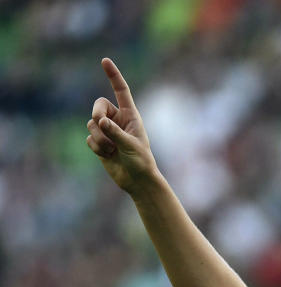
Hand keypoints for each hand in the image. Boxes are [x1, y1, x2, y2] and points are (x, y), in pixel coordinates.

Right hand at [86, 58, 157, 193]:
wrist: (137, 181)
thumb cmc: (141, 162)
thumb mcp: (131, 146)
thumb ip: (115, 132)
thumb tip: (99, 121)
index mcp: (131, 115)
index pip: (121, 91)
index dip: (113, 76)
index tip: (105, 61)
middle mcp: (117, 120)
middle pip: (98, 106)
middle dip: (96, 114)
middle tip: (101, 124)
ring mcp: (107, 131)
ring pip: (91, 124)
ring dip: (99, 138)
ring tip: (111, 150)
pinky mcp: (99, 142)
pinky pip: (89, 138)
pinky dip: (96, 147)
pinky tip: (107, 155)